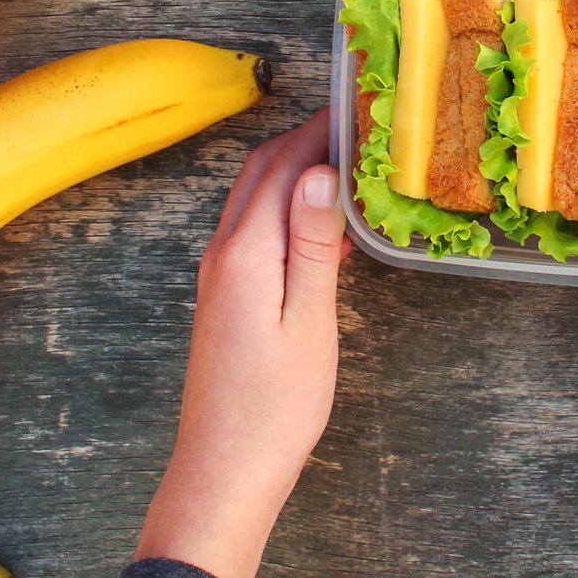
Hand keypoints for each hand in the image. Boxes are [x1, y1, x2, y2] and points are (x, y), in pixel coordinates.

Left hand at [135, 109, 348, 577]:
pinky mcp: (223, 298)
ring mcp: (218, 276)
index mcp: (245, 253)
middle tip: (357, 124)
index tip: (358, 106)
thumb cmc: (274, 408)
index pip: (283, 167)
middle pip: (260, 172)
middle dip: (304, 139)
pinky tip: (322, 227)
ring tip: (346, 163)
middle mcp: (223, 254)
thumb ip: (311, 243)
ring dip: (293, 171)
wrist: (224, 471)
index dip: (319, 130)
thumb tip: (319, 173)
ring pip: (254, 198)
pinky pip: (253, 230)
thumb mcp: (308, 321)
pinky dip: (285, 208)